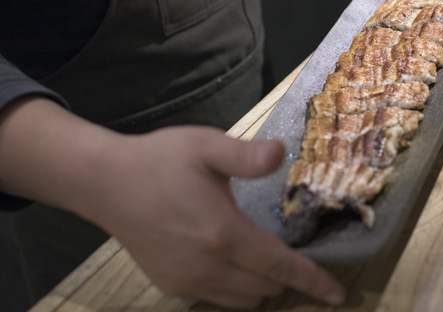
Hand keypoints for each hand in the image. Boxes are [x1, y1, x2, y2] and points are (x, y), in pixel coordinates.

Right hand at [82, 127, 345, 308]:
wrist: (105, 183)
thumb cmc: (160, 160)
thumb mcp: (205, 146)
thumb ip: (246, 154)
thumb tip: (280, 153)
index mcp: (222, 233)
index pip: (278, 266)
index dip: (312, 281)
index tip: (337, 294)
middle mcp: (206, 266)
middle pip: (265, 287)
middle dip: (286, 275)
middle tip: (291, 249)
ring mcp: (186, 281)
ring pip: (242, 301)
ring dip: (261, 285)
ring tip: (262, 256)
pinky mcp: (169, 285)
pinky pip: (216, 298)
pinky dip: (234, 288)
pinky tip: (229, 259)